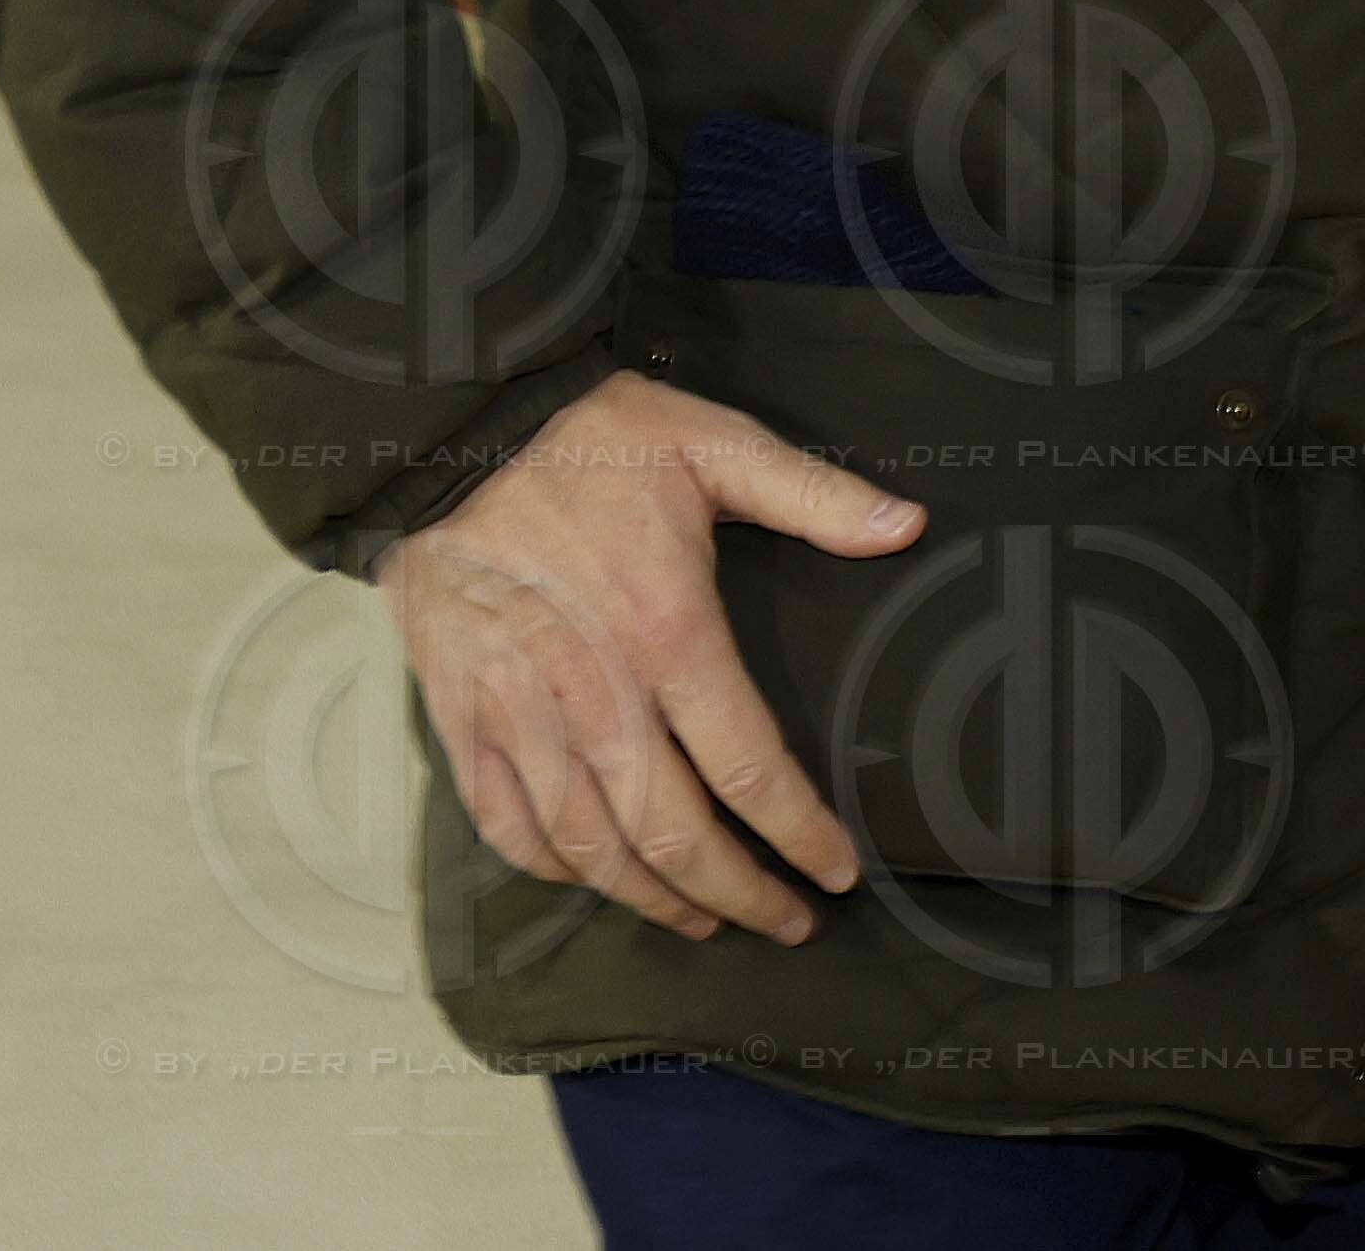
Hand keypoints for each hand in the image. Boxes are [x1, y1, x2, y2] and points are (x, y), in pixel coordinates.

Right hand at [375, 367, 922, 940]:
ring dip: (652, 898)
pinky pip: (509, 824)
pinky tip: (596, 879)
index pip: (749, 766)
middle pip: (672, 833)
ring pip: (590, 847)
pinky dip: (557, 870)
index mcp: (669, 633)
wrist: (456, 440)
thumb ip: (814, 494)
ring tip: (704, 919)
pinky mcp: (463, 721)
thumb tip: (908, 526)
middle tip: (785, 924)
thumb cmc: (594, 441)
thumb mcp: (716, 441)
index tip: (836, 873)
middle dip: (737, 893)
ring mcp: (521, 717)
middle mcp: (595, 695)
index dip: (798, 832)